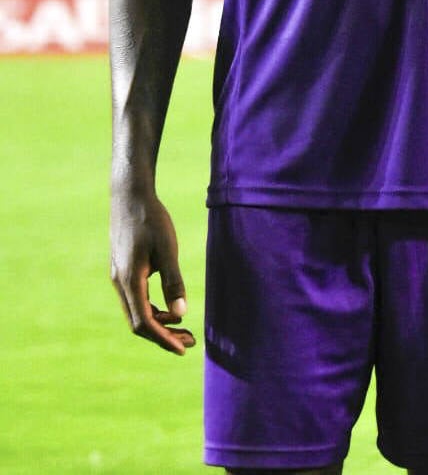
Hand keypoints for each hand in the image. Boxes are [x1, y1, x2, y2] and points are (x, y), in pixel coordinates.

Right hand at [110, 190, 194, 354]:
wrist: (129, 197)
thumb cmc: (151, 220)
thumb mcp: (168, 250)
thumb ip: (174, 282)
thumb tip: (182, 314)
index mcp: (130, 282)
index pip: (144, 323)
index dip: (163, 339)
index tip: (183, 349)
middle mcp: (121, 284)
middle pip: (139, 322)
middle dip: (164, 335)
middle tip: (190, 342)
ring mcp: (120, 277)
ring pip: (137, 311)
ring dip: (160, 322)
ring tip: (184, 328)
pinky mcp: (123, 270)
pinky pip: (136, 299)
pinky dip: (153, 308)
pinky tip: (171, 307)